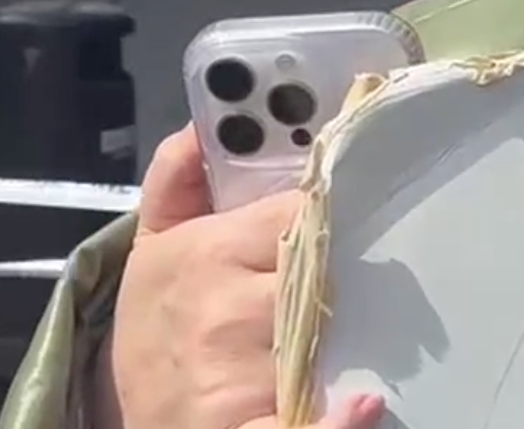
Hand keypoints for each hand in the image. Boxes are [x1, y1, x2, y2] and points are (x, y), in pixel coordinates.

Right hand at [96, 126, 383, 428]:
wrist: (139, 422)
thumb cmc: (161, 328)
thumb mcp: (156, 246)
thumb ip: (178, 179)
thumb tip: (200, 126)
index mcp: (209, 253)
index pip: (304, 211)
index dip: (340, 207)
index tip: (364, 201)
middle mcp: (228, 311)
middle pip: (328, 270)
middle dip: (357, 267)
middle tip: (384, 266)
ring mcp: (240, 377)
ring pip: (332, 336)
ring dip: (364, 331)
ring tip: (381, 323)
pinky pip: (307, 424)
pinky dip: (338, 420)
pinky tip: (364, 404)